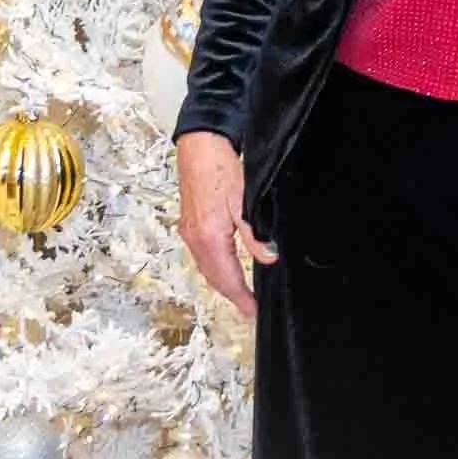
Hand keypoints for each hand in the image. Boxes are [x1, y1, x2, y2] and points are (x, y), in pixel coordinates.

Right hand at [176, 131, 277, 318]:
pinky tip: (223, 267)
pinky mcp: (188, 224)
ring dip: (222, 282)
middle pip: (213, 278)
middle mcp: (195, 239)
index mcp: (209, 238)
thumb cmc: (220, 169)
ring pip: (206, 268)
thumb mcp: (245, 202)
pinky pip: (201, 256)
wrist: (200, 147)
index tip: (252, 311)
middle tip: (248, 307)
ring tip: (239, 293)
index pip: (227, 279)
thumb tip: (269, 258)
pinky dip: (213, 268)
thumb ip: (255, 235)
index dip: (241, 298)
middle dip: (231, 295)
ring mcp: (189, 232)